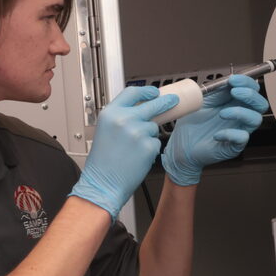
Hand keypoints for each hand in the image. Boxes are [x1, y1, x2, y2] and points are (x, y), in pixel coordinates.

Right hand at [71, 84, 176, 215]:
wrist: (102, 183)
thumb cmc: (102, 162)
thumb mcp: (105, 130)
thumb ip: (121, 117)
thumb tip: (141, 110)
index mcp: (110, 113)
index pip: (132, 92)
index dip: (146, 91)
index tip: (154, 92)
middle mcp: (124, 119)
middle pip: (153, 104)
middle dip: (166, 102)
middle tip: (172, 102)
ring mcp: (138, 132)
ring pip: (154, 127)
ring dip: (149, 135)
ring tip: (133, 149)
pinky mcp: (148, 146)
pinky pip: (156, 143)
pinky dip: (150, 149)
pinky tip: (137, 157)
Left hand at [161, 74, 267, 186]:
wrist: (181, 145)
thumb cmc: (192, 125)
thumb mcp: (202, 101)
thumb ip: (216, 91)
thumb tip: (227, 81)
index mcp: (234, 103)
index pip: (252, 90)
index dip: (246, 82)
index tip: (233, 79)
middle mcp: (240, 116)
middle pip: (261, 104)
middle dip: (250, 95)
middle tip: (235, 91)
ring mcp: (239, 130)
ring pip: (256, 119)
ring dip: (241, 112)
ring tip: (222, 113)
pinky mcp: (234, 146)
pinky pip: (242, 138)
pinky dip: (231, 134)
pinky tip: (217, 134)